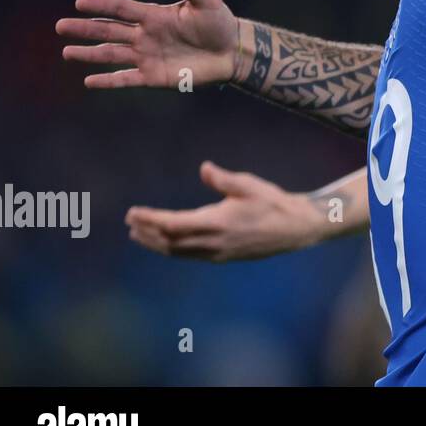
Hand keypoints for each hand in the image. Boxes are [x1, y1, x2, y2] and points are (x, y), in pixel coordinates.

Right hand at [57, 0, 239, 88]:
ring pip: (111, 55)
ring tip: (67, 52)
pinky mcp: (154, 76)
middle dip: (85, 29)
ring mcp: (147, 56)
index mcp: (154, 15)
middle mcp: (145, 35)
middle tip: (60, 26)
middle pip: (109, 31)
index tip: (79, 3)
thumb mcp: (206, 0)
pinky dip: (109, 81)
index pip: (121, 8)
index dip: (101, 5)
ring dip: (89, 54)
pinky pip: (126, 79)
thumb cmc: (220, 23)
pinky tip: (89, 81)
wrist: (233, 51)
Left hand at [126, 161, 325, 261]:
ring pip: (177, 252)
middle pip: (169, 242)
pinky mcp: (222, 257)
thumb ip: (224, 179)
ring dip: (155, 244)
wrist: (295, 229)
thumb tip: (203, 168)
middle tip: (130, 222)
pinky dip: (171, 249)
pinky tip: (166, 243)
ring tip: (138, 235)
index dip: (150, 220)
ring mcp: (217, 253)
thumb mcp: (250, 185)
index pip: (172, 224)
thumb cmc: (273, 202)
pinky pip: (189, 255)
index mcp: (217, 222)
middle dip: (147, 233)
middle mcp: (212, 242)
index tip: (132, 213)